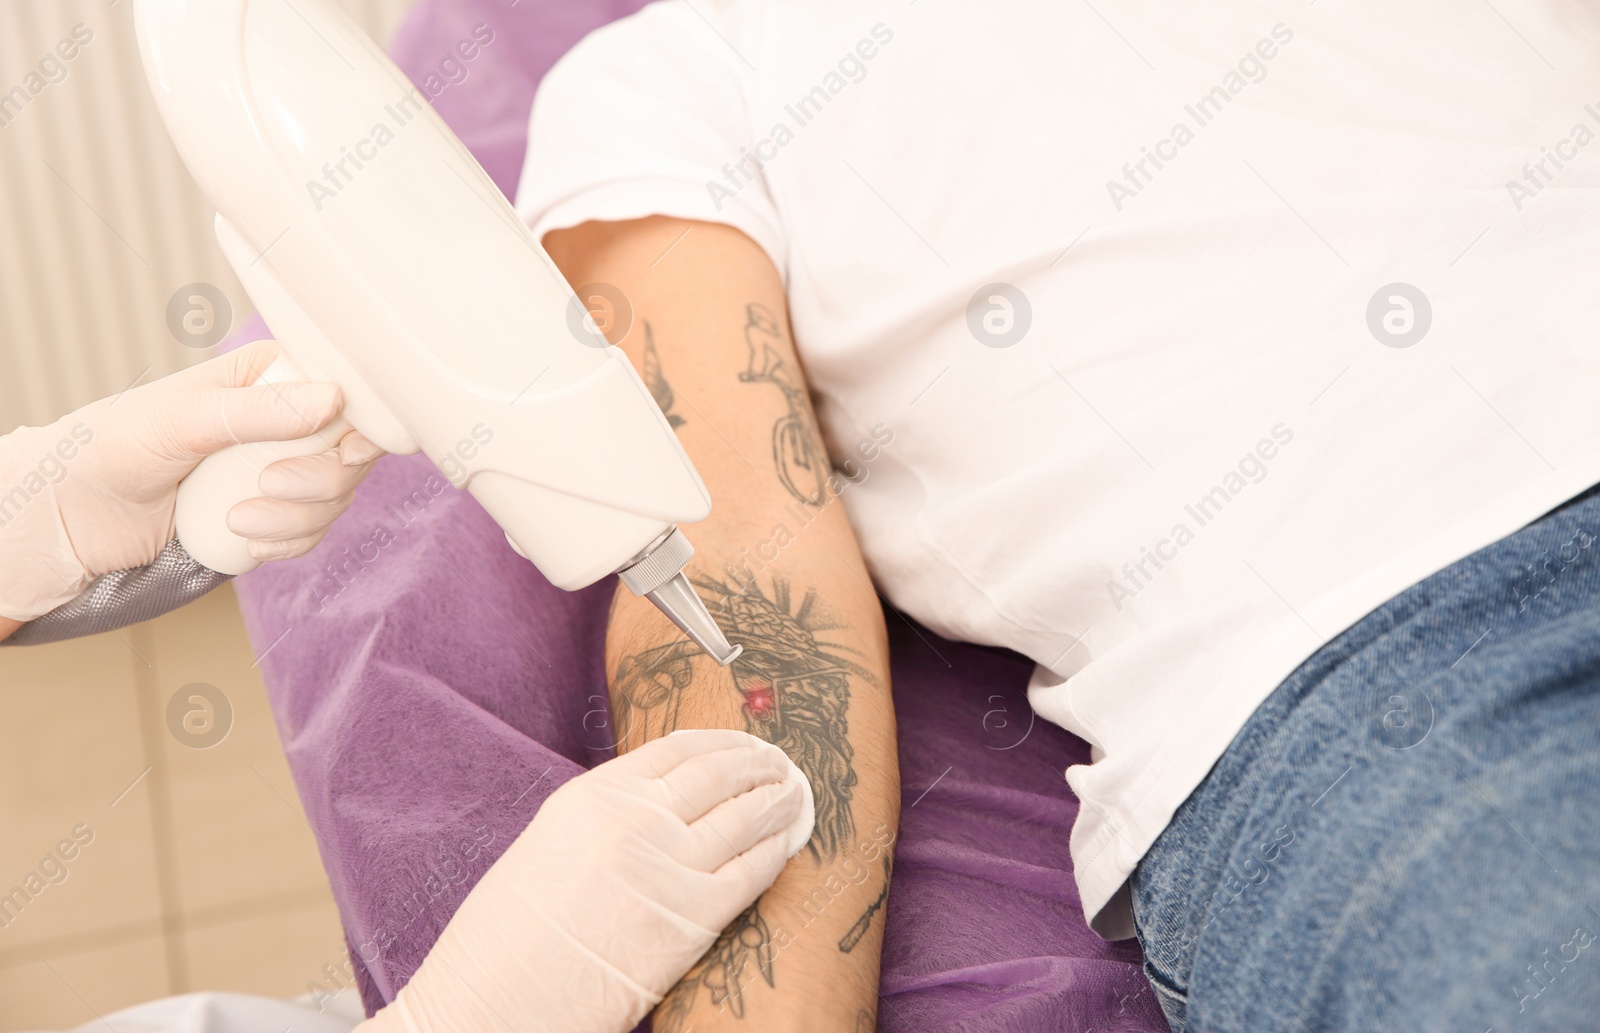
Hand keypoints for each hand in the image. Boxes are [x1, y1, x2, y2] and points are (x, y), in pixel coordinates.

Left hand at [0, 340, 381, 620]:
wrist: (78, 513)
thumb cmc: (115, 446)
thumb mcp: (182, 420)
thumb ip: (257, 411)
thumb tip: (333, 400)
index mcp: (271, 377)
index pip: (348, 392)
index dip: (359, 424)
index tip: (344, 449)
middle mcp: (286, 420)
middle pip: (352, 451)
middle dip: (320, 480)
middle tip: (268, 486)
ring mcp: (284, 468)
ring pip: (337, 496)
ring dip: (297, 518)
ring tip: (237, 520)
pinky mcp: (274, 513)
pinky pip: (313, 530)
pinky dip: (289, 542)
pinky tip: (247, 539)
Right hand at [361, 729, 813, 1032]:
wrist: (494, 1002)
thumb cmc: (507, 940)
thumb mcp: (550, 846)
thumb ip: (607, 819)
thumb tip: (664, 808)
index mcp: (593, 796)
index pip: (676, 750)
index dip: (721, 743)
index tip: (742, 744)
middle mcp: (636, 820)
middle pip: (719, 775)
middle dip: (759, 766)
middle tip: (782, 764)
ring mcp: (669, 866)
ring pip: (746, 817)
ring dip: (780, 801)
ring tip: (797, 796)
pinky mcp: (694, 918)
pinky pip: (752, 872)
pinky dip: (776, 852)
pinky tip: (786, 845)